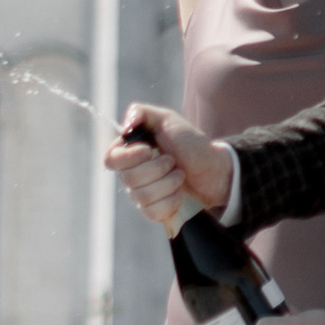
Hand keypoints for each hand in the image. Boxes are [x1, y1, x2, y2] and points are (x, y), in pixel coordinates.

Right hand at [106, 104, 230, 231]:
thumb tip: (125, 124)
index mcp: (131, 152)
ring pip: (141, 196)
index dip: (128, 157)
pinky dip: (171, 200)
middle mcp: (132, 174)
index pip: (111, 159)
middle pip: (128, 178)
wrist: (214, 168)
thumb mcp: (168, 119)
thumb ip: (142, 113)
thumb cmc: (190, 143)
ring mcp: (142, 194)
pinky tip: (180, 193)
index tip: (149, 150)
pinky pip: (152, 211)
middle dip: (157, 168)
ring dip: (169, 182)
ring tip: (180, 174)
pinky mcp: (154, 211)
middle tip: (173, 160)